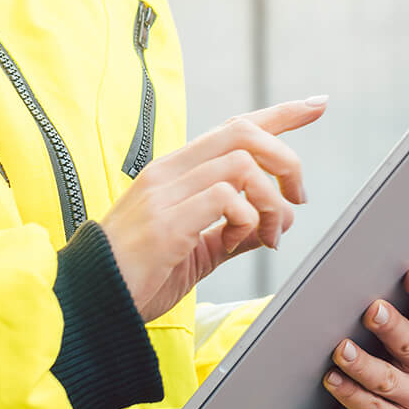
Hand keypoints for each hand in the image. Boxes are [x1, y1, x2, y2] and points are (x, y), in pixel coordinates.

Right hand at [99, 97, 326, 321]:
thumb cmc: (139, 276)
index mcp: (175, 171)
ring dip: (271, 201)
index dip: (281, 114)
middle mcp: (169, 172)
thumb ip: (234, 231)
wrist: (91, 304)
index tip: (316, 105)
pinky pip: (225, 201)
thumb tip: (277, 222)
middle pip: (244, 133)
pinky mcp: (166, 223)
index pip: (235, 126)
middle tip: (299, 198)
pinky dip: (247, 220)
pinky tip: (239, 241)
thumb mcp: (198, 250)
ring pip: (242, 166)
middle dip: (286, 159)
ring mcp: (165, 194)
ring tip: (269, 235)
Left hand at [324, 267, 408, 408]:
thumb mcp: (389, 328)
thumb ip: (385, 306)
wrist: (377, 400)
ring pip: (389, 380)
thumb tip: (357, 278)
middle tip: (371, 311)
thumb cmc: (380, 350)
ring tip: (341, 349)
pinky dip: (351, 393)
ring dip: (363, 364)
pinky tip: (332, 379)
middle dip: (392, 326)